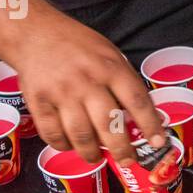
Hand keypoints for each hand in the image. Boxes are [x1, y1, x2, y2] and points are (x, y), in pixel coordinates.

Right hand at [8, 10, 165, 166]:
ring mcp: (61, 93)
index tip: (158, 142)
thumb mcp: (109, 53)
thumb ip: (123, 81)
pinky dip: (62, 145)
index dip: (150, 125)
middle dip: (122, 149)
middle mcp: (87, 81)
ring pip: (80, 135)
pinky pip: (52, 134)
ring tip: (96, 157)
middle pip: (109, 125)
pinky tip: (69, 145)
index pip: (137, 101)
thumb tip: (141, 116)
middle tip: (128, 160)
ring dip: (91, 153)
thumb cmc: (77, 45)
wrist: (34, 32)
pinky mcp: (37, 101)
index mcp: (110, 67)